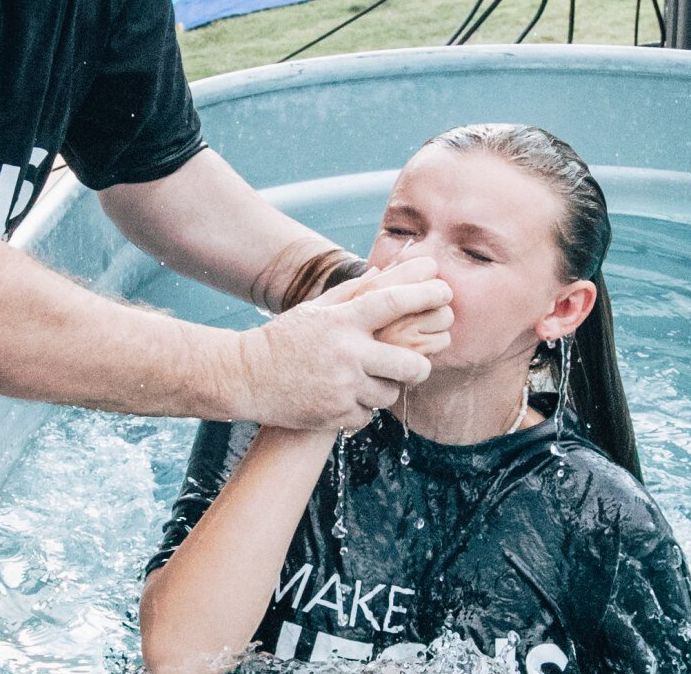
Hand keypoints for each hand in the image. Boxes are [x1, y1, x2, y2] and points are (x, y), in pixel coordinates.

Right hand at [236, 257, 453, 430]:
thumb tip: (383, 273)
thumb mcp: (315, 310)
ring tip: (364, 381)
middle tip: (415, 364)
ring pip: (390, 393)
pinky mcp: (335, 415)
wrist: (246, 376)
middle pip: (410, 365)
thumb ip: (351, 293)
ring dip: (383, 388)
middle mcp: (346, 354)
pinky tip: (341, 398)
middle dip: (419, 366)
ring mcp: (342, 387)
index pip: (393, 303)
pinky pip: (367, 416)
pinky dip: (359, 410)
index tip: (445, 292)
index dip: (424, 295)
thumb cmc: (284, 338)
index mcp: (342, 321)